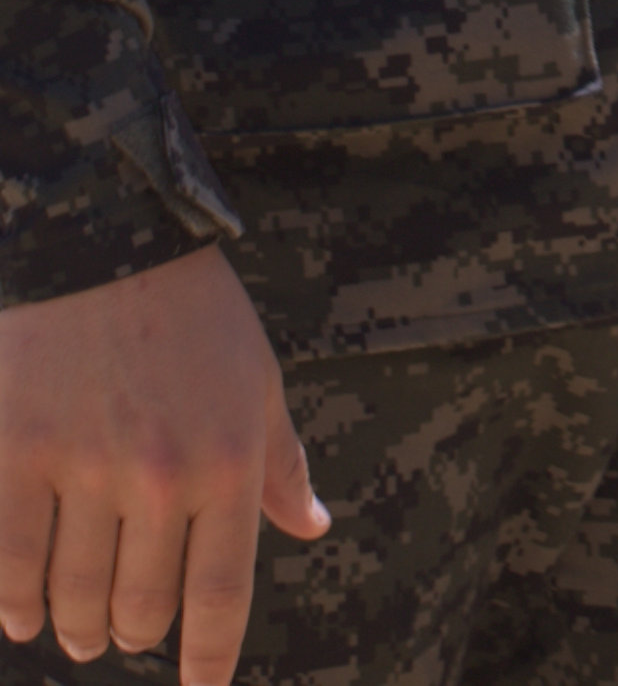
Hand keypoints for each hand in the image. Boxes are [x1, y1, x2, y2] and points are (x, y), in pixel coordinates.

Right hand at [0, 248, 326, 685]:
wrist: (107, 249)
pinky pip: (10, 561)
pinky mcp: (14, 455)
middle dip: (132, 635)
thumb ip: (279, 466)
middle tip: (122, 639)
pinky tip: (22, 617)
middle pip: (141, 606)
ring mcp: (83, 470)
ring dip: (74, 627)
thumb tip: (311, 529)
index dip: (208, 658)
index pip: (222, 594)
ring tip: (76, 635)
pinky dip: (15, 604)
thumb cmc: (196, 321)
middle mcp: (162, 478)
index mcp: (230, 464)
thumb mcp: (260, 385)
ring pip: (74, 594)